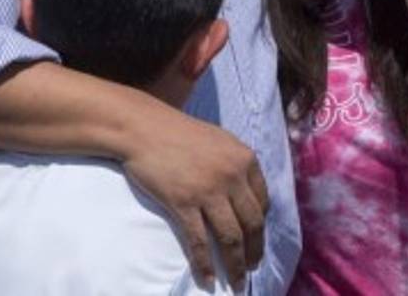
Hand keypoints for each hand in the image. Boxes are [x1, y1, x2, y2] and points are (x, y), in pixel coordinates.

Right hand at [122, 108, 267, 288]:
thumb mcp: (220, 141)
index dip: (261, 226)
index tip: (256, 240)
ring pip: (230, 238)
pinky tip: (207, 279)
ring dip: (235, 265)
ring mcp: (208, 190)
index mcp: (245, 159)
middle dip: (254, 251)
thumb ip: (236, 165)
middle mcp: (232, 176)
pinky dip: (205, 264)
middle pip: (252, 223)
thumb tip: (247, 195)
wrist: (145, 128)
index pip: (263, 201)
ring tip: (236, 282)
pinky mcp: (183, 203)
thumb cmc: (180, 133)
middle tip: (252, 268)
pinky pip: (199, 241)